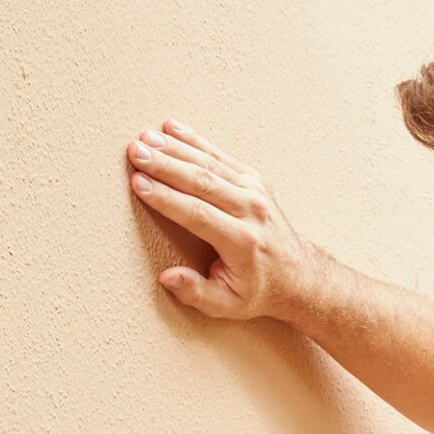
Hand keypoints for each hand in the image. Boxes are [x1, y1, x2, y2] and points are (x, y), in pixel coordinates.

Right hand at [125, 121, 321, 321]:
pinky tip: (171, 128)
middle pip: (202, 182)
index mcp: (242, 242)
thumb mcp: (227, 305)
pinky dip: (195, 141)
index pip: (197, 214)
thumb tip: (167, 278)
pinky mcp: (254, 180)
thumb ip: (195, 293)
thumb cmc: (257, 291)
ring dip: (175, 148)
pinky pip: (220, 156)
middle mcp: (251, 211)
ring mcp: (255, 191)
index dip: (166, 197)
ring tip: (145, 138)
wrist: (299, 276)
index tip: (138, 183)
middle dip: (165, 165)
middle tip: (135, 151)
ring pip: (210, 163)